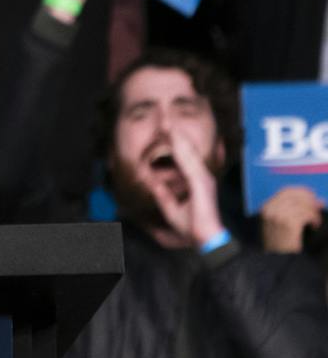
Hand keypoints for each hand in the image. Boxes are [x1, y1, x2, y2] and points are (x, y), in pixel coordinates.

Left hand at [141, 126, 224, 248]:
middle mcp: (201, 177)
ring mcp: (202, 178)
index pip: (183, 158)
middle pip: (186, 151)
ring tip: (168, 123)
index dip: (175, 143)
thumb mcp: (171, 209)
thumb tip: (152, 183)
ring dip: (177, 137)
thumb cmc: (192, 227)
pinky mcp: (201, 183)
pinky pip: (188, 162)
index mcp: (195, 181)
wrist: (206, 238)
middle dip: (176, 135)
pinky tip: (175, 139)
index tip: (165, 130)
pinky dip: (181, 149)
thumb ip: (162, 195)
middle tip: (165, 119)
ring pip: (188, 153)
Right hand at [261, 186, 323, 253]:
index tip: (313, 196)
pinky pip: (306, 214)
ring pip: (303, 205)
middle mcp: (270, 209)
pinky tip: (314, 226)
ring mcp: (278, 216)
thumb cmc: (281, 243)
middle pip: (296, 195)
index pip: (286, 191)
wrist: (277, 260)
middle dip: (310, 200)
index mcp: (266, 207)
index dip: (302, 192)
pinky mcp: (288, 224)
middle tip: (319, 207)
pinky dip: (313, 219)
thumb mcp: (281, 223)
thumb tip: (318, 200)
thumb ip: (294, 209)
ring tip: (315, 222)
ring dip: (313, 212)